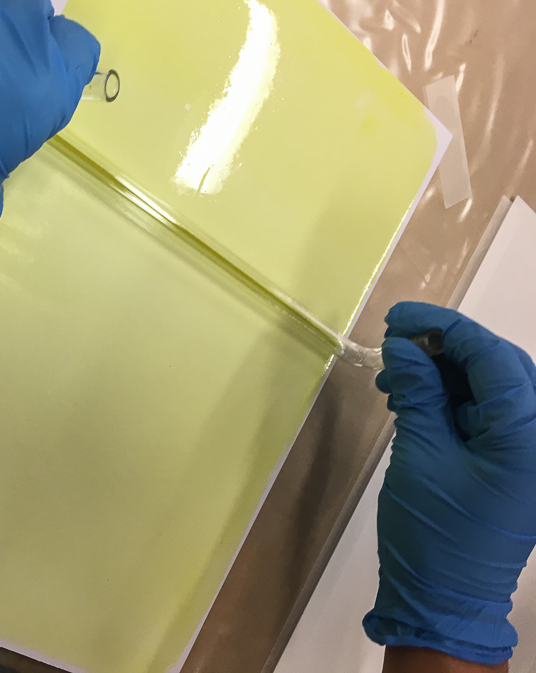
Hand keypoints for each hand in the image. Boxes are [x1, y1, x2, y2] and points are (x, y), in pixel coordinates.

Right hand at [364, 302, 535, 664]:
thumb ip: (417, 393)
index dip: (445, 328)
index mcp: (526, 436)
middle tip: (396, 341)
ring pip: (492, 388)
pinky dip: (450, 399)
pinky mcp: (511, 464)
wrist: (444, 598)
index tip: (399, 318)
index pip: (493, 358)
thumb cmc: (432, 531)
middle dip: (447, 347)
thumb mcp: (420, 455)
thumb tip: (403, 346)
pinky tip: (411, 398)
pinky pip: (486, 414)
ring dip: (445, 373)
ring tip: (395, 378)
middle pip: (500, 367)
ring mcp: (528, 453)